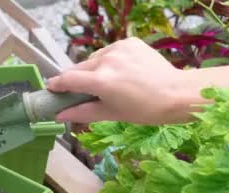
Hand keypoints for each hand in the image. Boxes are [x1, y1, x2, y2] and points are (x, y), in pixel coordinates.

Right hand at [47, 37, 199, 124]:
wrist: (177, 94)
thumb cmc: (144, 110)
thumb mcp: (111, 114)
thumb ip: (82, 112)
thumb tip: (60, 115)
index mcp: (101, 80)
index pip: (68, 79)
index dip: (57, 84)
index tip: (51, 88)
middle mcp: (106, 60)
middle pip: (80, 68)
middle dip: (78, 79)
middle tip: (85, 92)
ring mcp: (119, 48)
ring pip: (95, 58)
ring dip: (95, 69)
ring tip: (110, 83)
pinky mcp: (129, 42)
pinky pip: (110, 52)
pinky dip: (110, 61)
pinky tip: (123, 72)